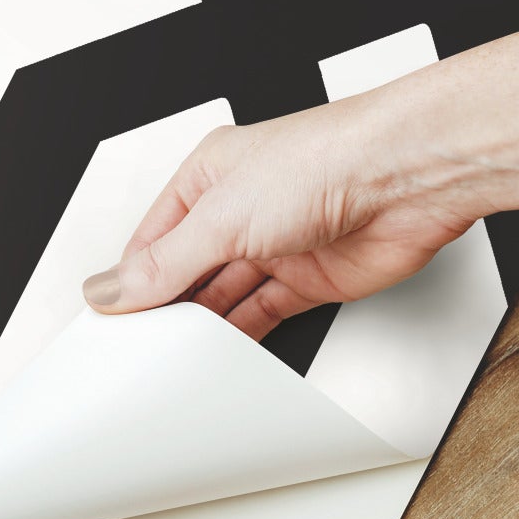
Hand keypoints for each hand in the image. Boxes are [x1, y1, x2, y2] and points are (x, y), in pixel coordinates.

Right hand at [81, 99, 478, 339]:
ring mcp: (277, 245)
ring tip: (173, 357)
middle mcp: (241, 209)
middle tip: (138, 346)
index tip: (110, 319)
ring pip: (224, 296)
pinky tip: (220, 354)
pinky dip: (242, 336)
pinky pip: (264, 314)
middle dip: (166, 306)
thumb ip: (164, 263)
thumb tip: (111, 288)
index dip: (131, 279)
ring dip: (203, 325)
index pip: (153, 239)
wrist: (407, 178)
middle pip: (187, 270)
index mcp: (209, 177)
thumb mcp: (220, 217)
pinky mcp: (311, 279)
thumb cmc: (325, 161)